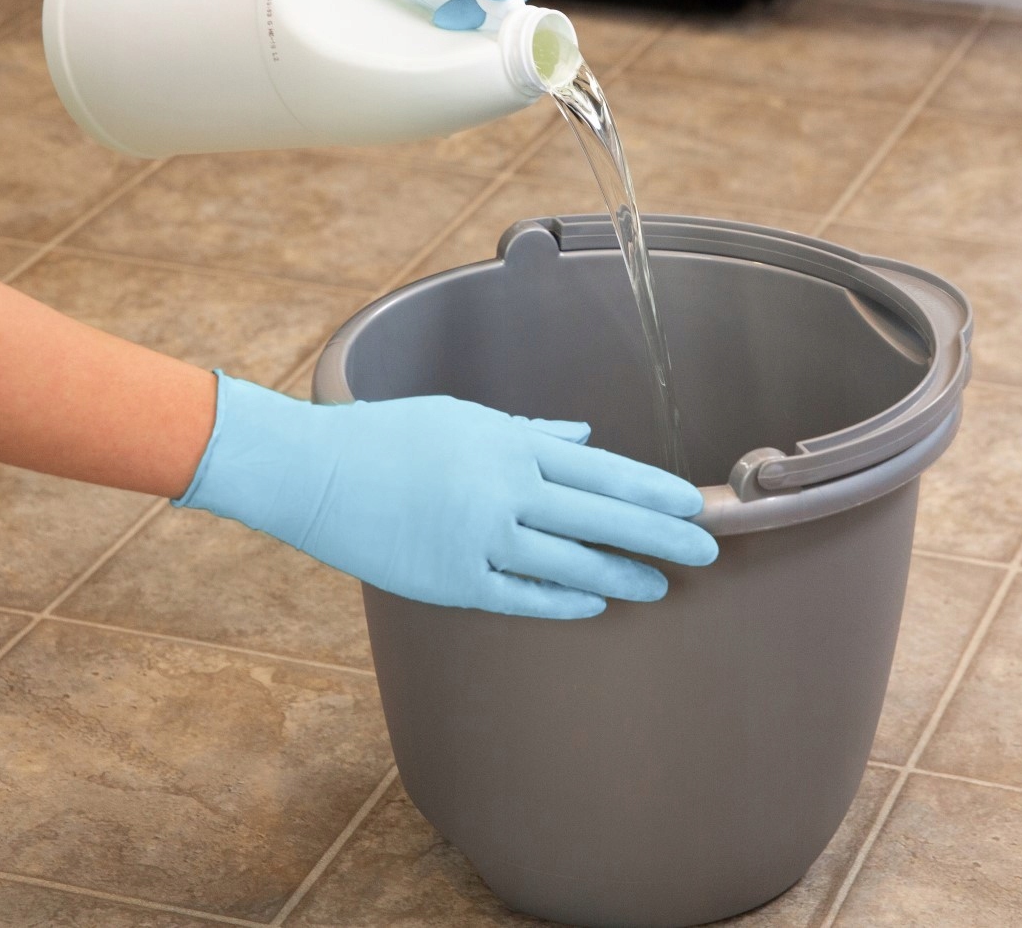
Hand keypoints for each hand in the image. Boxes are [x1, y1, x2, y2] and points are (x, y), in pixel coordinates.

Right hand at [175, 374, 717, 618]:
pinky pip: (521, 596)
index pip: (601, 470)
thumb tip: (584, 438)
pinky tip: (596, 604)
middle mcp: (504, 489)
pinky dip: (563, 601)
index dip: (652, 490)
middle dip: (660, 535)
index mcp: (509, 444)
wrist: (313, 471)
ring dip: (622, 574)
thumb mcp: (464, 417)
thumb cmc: (388, 435)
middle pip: (601, 516)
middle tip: (708, 551)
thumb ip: (529, 432)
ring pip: (570, 562)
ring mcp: (479, 537)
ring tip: (661, 586)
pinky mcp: (451, 579)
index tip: (692, 504)